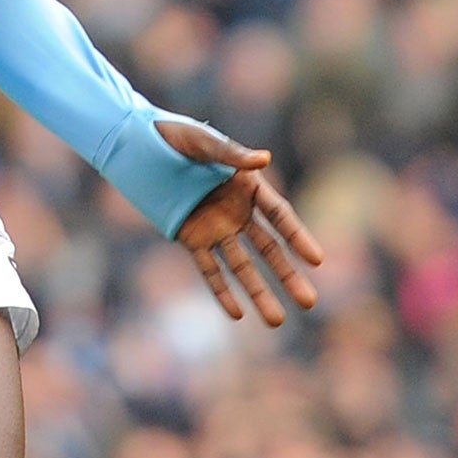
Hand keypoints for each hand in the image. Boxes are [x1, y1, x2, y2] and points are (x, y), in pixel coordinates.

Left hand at [158, 119, 323, 326]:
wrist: (140, 146)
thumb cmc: (178, 136)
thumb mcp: (205, 142)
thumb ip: (232, 154)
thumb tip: (265, 159)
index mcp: (249, 186)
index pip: (280, 218)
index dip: (298, 238)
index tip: (317, 260)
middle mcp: (238, 212)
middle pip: (269, 250)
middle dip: (288, 276)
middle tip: (309, 302)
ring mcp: (215, 228)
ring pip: (242, 266)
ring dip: (258, 292)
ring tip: (276, 321)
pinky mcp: (191, 240)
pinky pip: (209, 269)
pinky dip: (222, 291)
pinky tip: (237, 313)